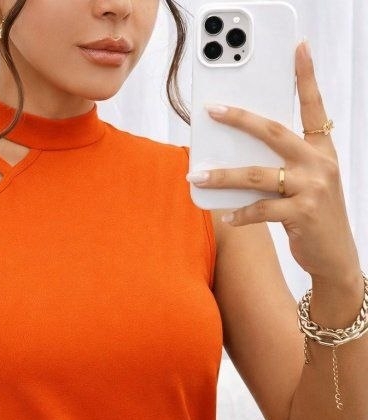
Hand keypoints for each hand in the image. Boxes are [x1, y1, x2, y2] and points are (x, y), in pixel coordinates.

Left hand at [187, 42, 360, 284]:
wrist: (335, 257)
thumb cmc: (315, 217)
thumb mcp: (308, 184)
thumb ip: (283, 165)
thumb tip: (238, 157)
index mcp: (322, 150)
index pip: (315, 107)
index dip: (307, 77)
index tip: (298, 48)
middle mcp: (319, 164)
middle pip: (274, 132)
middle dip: (241, 119)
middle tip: (213, 110)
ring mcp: (312, 188)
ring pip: (257, 175)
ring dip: (223, 175)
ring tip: (197, 175)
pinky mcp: (302, 214)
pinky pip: (260, 209)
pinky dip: (240, 213)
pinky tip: (226, 216)